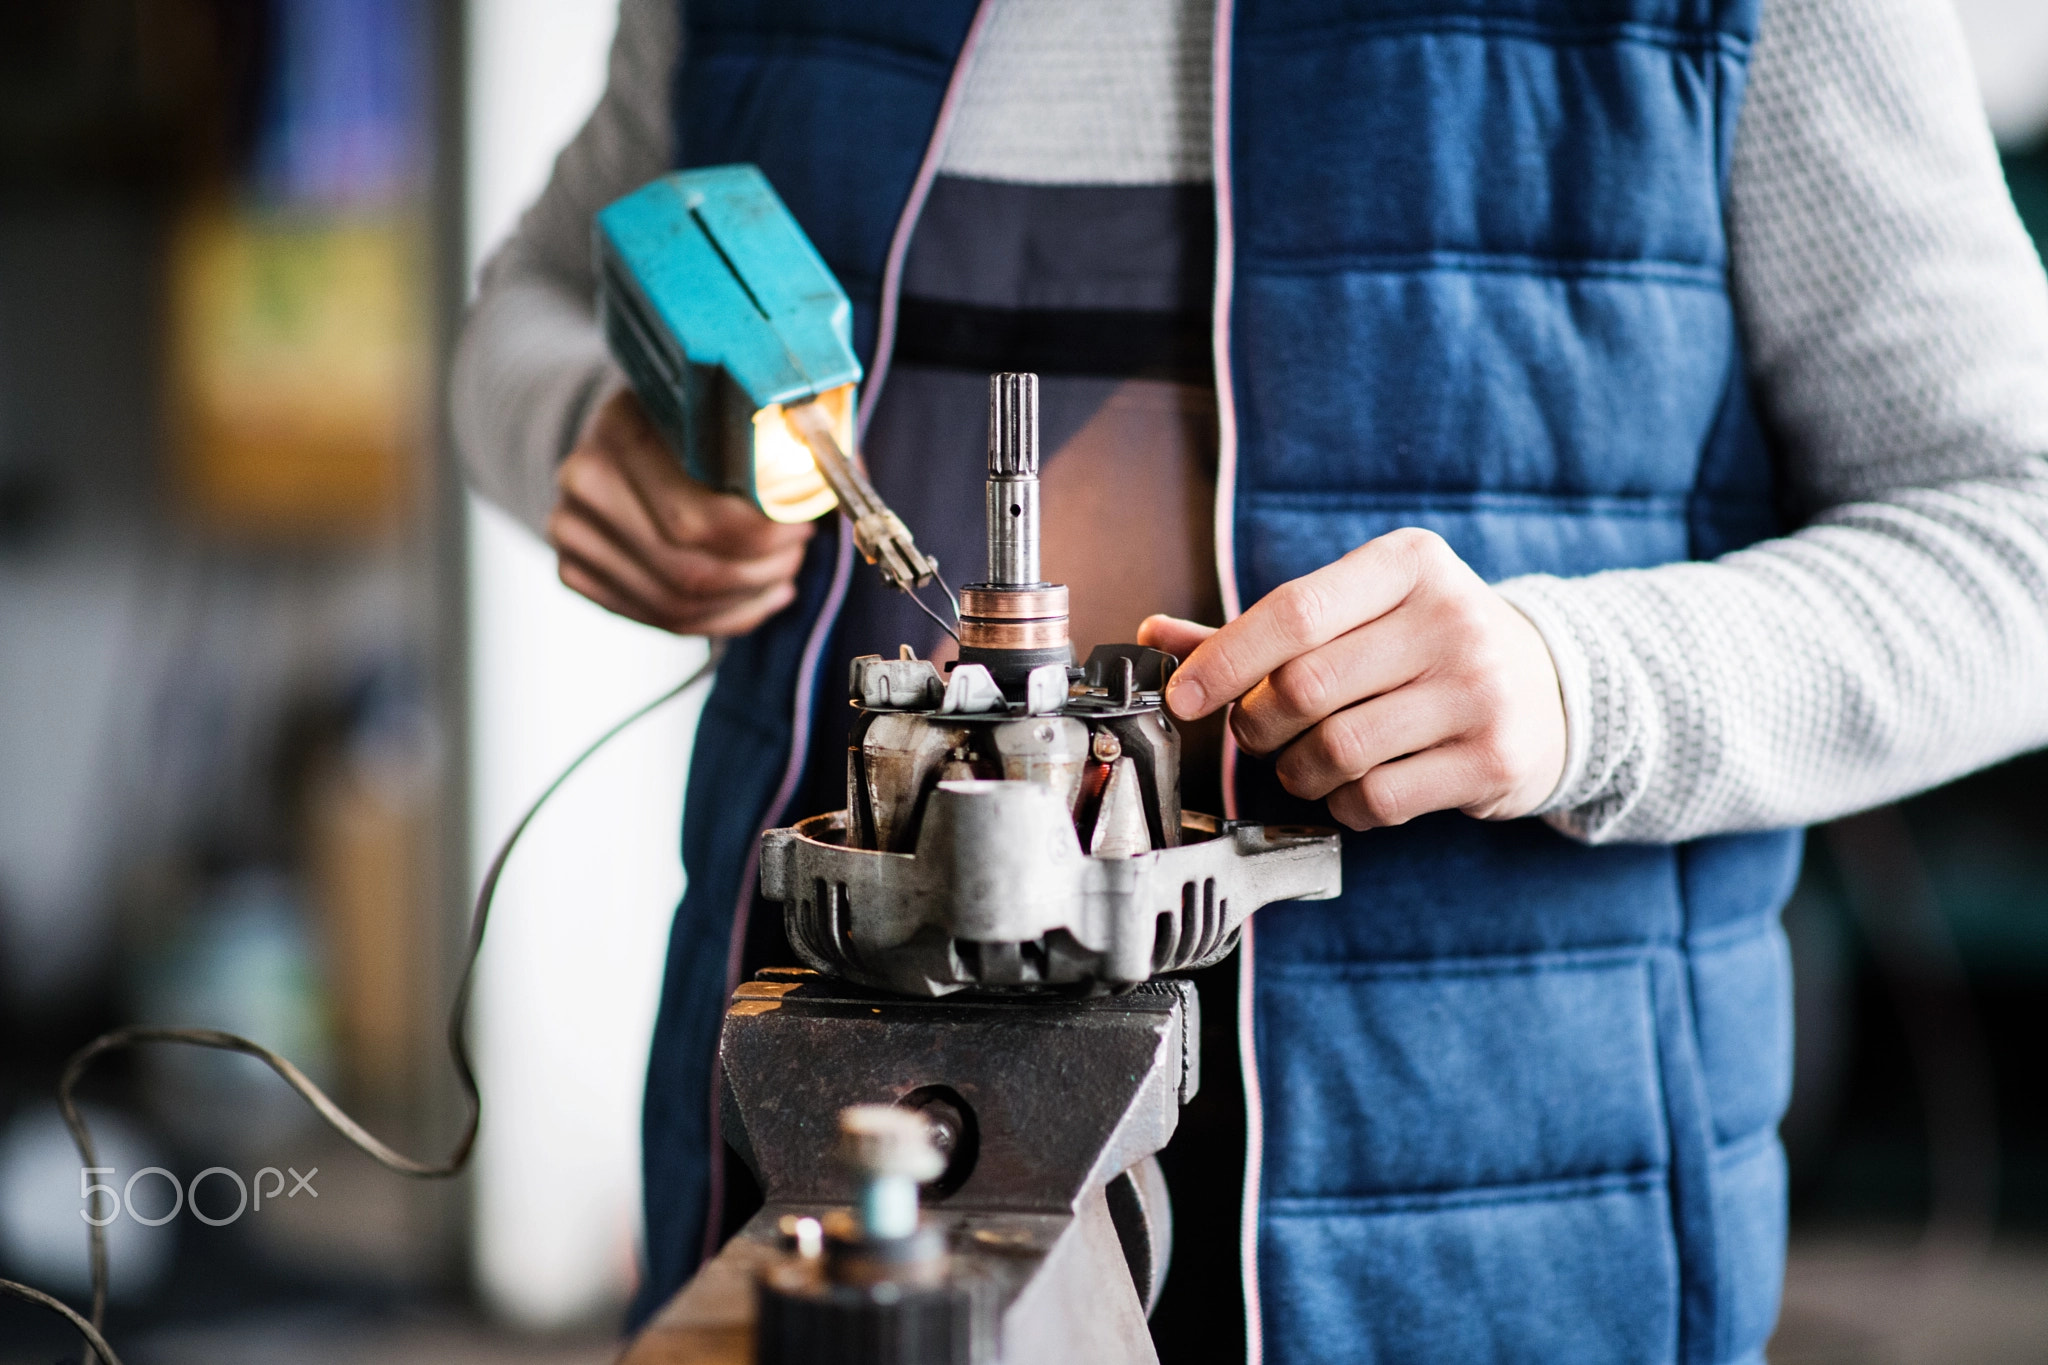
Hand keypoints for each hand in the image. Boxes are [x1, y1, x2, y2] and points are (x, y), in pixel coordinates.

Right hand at [548, 387, 812, 634]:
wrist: (621, 433)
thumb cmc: (690, 423)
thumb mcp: (726, 406)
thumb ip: (778, 436)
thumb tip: (841, 473)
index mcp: (623, 426)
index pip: (699, 515)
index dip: (764, 533)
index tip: (804, 525)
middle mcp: (585, 478)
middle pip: (690, 568)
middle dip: (761, 570)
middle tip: (795, 554)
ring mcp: (572, 528)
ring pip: (678, 603)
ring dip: (746, 599)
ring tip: (780, 575)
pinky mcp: (575, 569)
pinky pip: (661, 619)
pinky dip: (721, 618)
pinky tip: (754, 596)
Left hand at [1138, 528, 1565, 830]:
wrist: (1552, 689)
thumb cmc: (1425, 647)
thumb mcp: (1360, 612)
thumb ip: (1261, 628)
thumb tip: (1157, 635)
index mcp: (1408, 563)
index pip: (1293, 611)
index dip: (1224, 660)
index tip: (1183, 696)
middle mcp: (1451, 618)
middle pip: (1303, 687)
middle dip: (1257, 724)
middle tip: (1257, 733)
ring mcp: (1480, 690)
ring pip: (1336, 749)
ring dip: (1298, 770)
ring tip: (1308, 761)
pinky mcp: (1494, 758)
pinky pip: (1379, 798)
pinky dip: (1345, 804)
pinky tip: (1355, 787)